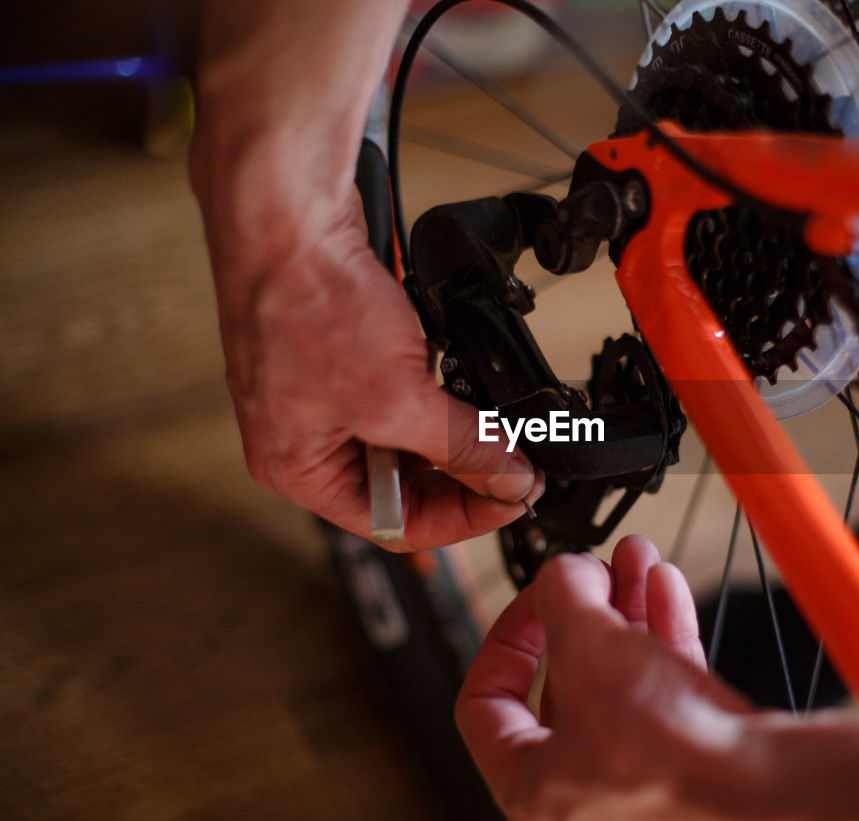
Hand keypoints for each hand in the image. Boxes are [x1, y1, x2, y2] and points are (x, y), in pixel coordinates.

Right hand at [190, 0, 541, 549]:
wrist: (290, 212)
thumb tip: (509, 478)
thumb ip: (460, 446)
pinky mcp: (346, 350)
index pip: (394, 524)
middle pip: (403, 484)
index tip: (514, 499)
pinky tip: (470, 386)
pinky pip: (404, 392)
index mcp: (299, 468)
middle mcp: (305, 437)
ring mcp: (325, 392)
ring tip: (503, 429)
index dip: (462, 518)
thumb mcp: (397, 400)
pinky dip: (442, 394)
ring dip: (456, 435)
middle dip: (464, 475)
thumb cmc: (307, 302)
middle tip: (520, 464)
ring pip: (408, 438)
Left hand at [456, 535, 765, 820]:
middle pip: (565, 682)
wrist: (769, 795)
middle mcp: (583, 796)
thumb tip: (563, 574)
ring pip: (621, 680)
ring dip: (627, 610)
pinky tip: (666, 588)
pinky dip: (662, 635)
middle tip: (595, 571)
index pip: (487, 706)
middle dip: (583, 611)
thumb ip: (562, 597)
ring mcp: (642, 782)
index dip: (506, 637)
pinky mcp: (693, 765)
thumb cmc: (669, 757)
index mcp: (532, 791)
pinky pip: (666, 691)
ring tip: (636, 560)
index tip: (536, 599)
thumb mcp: (589, 649)